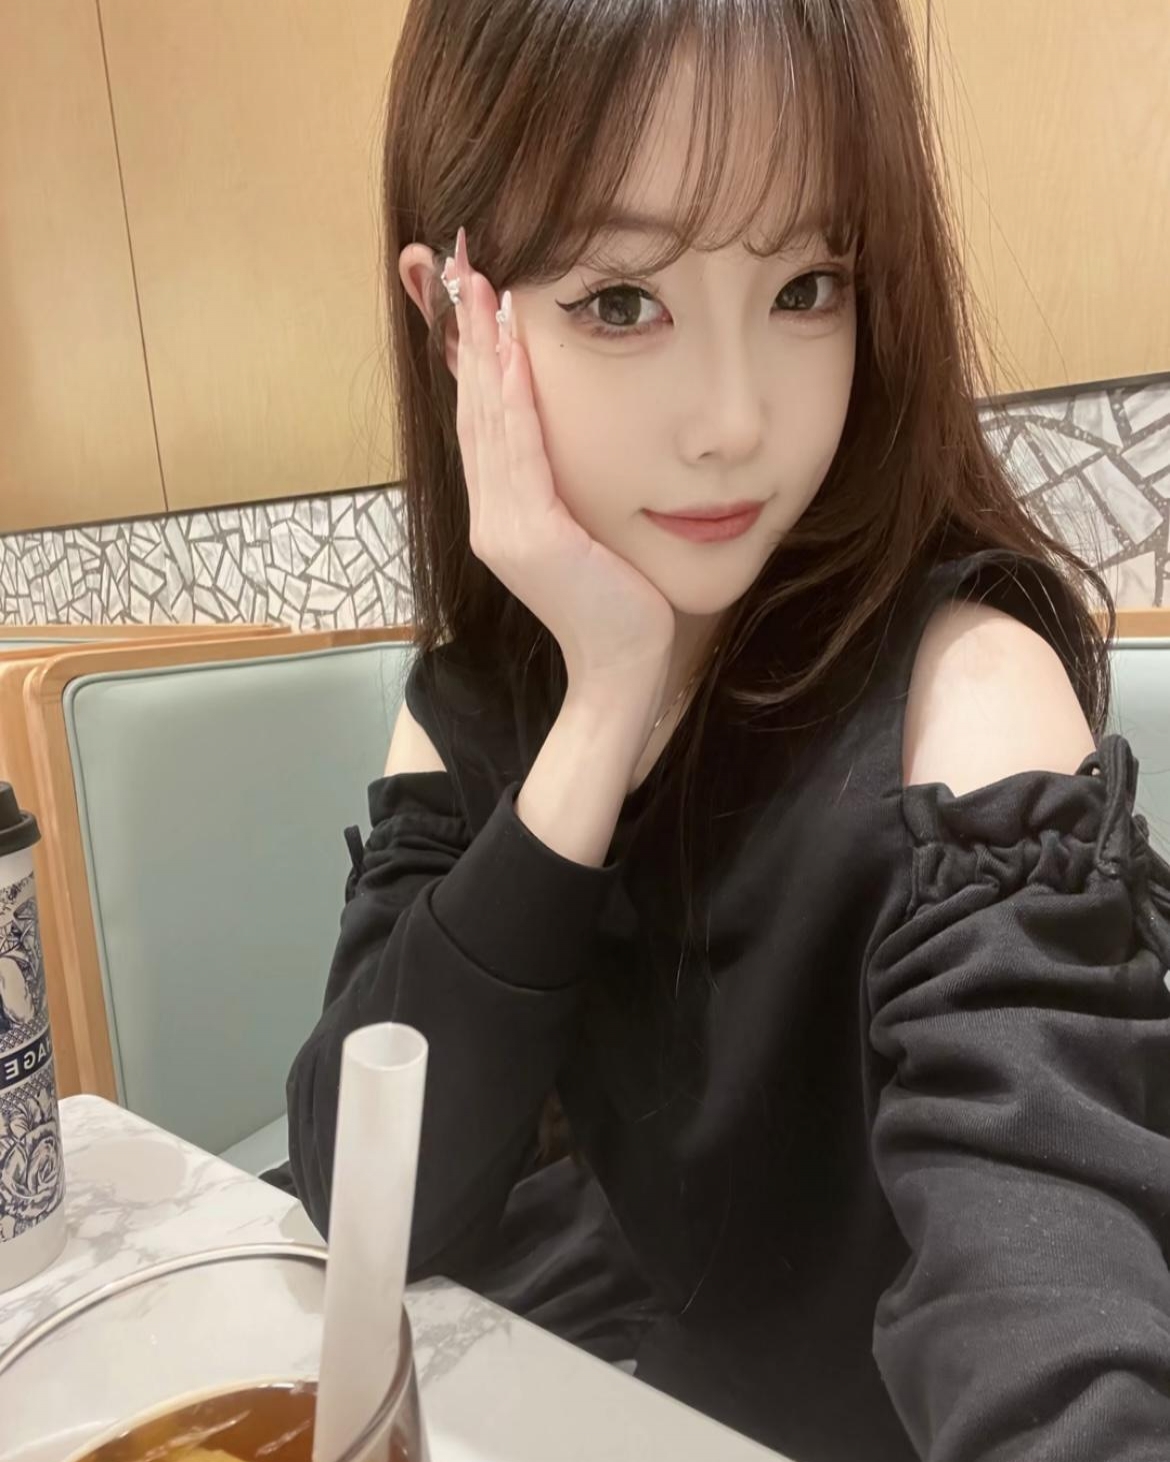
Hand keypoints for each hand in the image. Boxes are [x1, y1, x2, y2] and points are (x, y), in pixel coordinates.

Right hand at [450, 228, 674, 698]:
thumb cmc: (622, 600)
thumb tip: (573, 434)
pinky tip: (511, 350)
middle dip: (470, 334)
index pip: (484, 419)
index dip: (475, 355)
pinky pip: (517, 452)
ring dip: (485, 350)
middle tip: (464, 263)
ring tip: (482, 287)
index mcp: (501, 512)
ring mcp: (503, 526)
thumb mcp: (588, 529)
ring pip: (488, 421)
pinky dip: (512, 397)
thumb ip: (566, 484)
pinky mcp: (529, 535)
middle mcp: (490, 516)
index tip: (477, 291)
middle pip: (475, 410)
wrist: (624, 666)